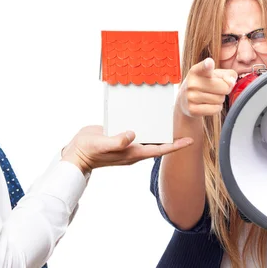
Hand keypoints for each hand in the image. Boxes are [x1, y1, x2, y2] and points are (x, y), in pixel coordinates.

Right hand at [61, 125, 193, 174]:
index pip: (160, 150)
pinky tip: (146, 114)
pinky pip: (136, 131)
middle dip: (171, 136)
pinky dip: (143, 123)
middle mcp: (133, 148)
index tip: (190, 140)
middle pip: (158, 143)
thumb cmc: (89, 151)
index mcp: (133, 153)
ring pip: (148, 136)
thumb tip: (132, 134)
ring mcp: (127, 143)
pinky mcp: (120, 135)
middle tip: (184, 125)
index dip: (176, 145)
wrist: (76, 153)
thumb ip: (117, 141)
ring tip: (170, 117)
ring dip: (158, 129)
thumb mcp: (103, 145)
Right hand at [177, 58, 236, 117]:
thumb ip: (227, 75)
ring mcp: (191, 97)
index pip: (204, 67)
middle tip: (216, 89)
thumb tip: (231, 83)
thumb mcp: (214, 75)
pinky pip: (216, 109)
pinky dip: (216, 108)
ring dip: (219, 99)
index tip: (209, 63)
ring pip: (220, 99)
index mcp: (196, 71)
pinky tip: (208, 104)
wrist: (184, 100)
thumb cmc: (203, 84)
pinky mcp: (192, 109)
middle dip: (225, 89)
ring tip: (210, 96)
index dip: (208, 65)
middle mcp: (192, 83)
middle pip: (223, 87)